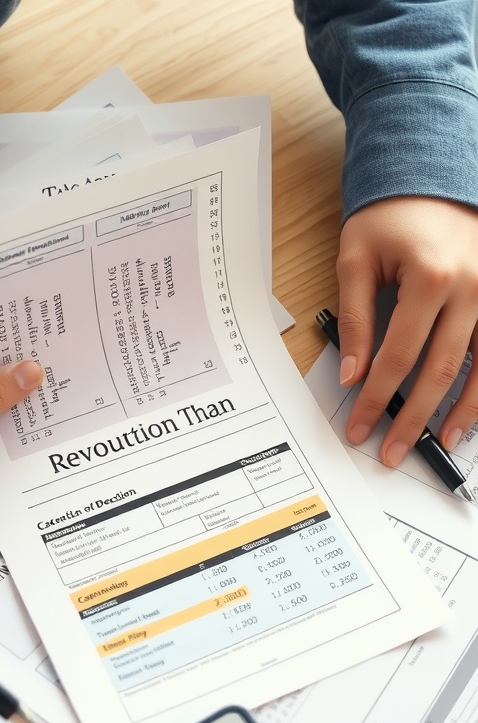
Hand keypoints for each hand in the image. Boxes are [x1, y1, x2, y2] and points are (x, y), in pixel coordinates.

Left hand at [335, 197, 477, 466]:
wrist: (434, 173)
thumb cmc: (391, 213)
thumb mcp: (358, 258)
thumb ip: (356, 319)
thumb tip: (353, 375)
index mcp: (431, 277)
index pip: (398, 356)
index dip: (377, 399)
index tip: (360, 428)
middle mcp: (472, 287)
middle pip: (441, 370)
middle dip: (415, 418)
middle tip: (393, 452)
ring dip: (464, 411)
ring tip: (443, 443)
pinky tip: (472, 410)